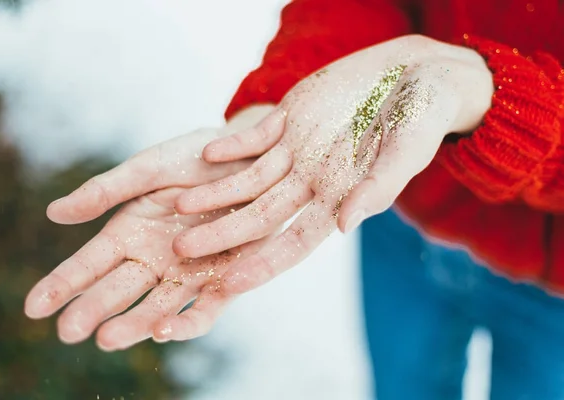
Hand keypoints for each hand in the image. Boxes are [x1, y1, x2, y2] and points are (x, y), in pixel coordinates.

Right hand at [26, 106, 274, 348]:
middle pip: (118, 292)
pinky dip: (186, 323)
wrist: (251, 155)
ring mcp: (188, 273)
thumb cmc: (194, 157)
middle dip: (93, 311)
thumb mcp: (148, 169)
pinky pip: (205, 309)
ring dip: (134, 324)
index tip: (31, 308)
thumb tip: (53, 213)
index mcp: (129, 233)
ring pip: (156, 307)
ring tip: (109, 337)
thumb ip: (106, 191)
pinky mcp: (225, 279)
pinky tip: (165, 329)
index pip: (87, 265)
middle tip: (69, 331)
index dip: (61, 286)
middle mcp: (154, 260)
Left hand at [172, 35, 492, 292]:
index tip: (227, 284)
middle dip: (221, 233)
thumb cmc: (424, 118)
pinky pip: (256, 136)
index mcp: (339, 199)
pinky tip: (207, 153)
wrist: (418, 74)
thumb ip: (377, 189)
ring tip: (179, 202)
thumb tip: (344, 227)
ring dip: (215, 192)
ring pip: (248, 180)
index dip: (261, 264)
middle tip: (182, 249)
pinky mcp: (291, 119)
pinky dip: (233, 145)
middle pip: (258, 216)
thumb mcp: (407, 151)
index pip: (293, 242)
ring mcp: (297, 151)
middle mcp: (311, 181)